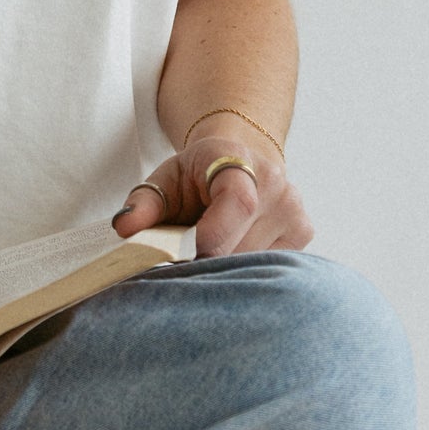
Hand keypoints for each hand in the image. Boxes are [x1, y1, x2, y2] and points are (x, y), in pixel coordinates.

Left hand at [112, 126, 312, 257]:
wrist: (239, 157)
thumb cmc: (197, 174)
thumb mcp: (165, 180)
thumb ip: (143, 204)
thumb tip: (124, 228)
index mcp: (238, 161)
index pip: (237, 203)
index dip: (209, 236)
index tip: (183, 255)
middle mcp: (276, 184)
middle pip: (242, 245)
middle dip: (208, 262)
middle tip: (185, 264)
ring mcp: (295, 210)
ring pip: (256, 263)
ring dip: (226, 271)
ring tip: (207, 256)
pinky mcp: (304, 233)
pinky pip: (270, 267)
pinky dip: (245, 272)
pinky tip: (230, 258)